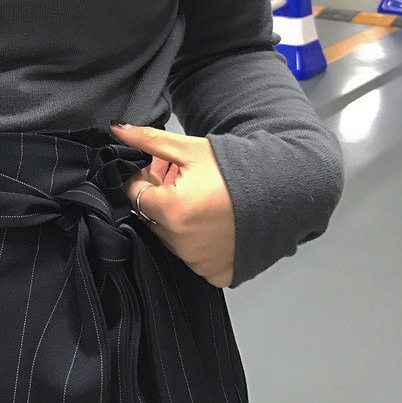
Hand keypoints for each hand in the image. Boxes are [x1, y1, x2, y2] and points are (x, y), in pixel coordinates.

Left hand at [111, 122, 235, 287]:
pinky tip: (213, 222)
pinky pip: (192, 257)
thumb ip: (148, 140)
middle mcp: (181, 242)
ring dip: (177, 220)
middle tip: (185, 181)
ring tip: (201, 199)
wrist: (284, 191)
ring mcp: (198, 262)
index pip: (135, 193)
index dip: (145, 177)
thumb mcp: (189, 148)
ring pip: (169, 237)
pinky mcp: (215, 273)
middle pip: (151, 217)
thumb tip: (117, 128)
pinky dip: (197, 241)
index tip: (162, 169)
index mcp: (171, 210)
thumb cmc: (236, 168)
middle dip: (161, 197)